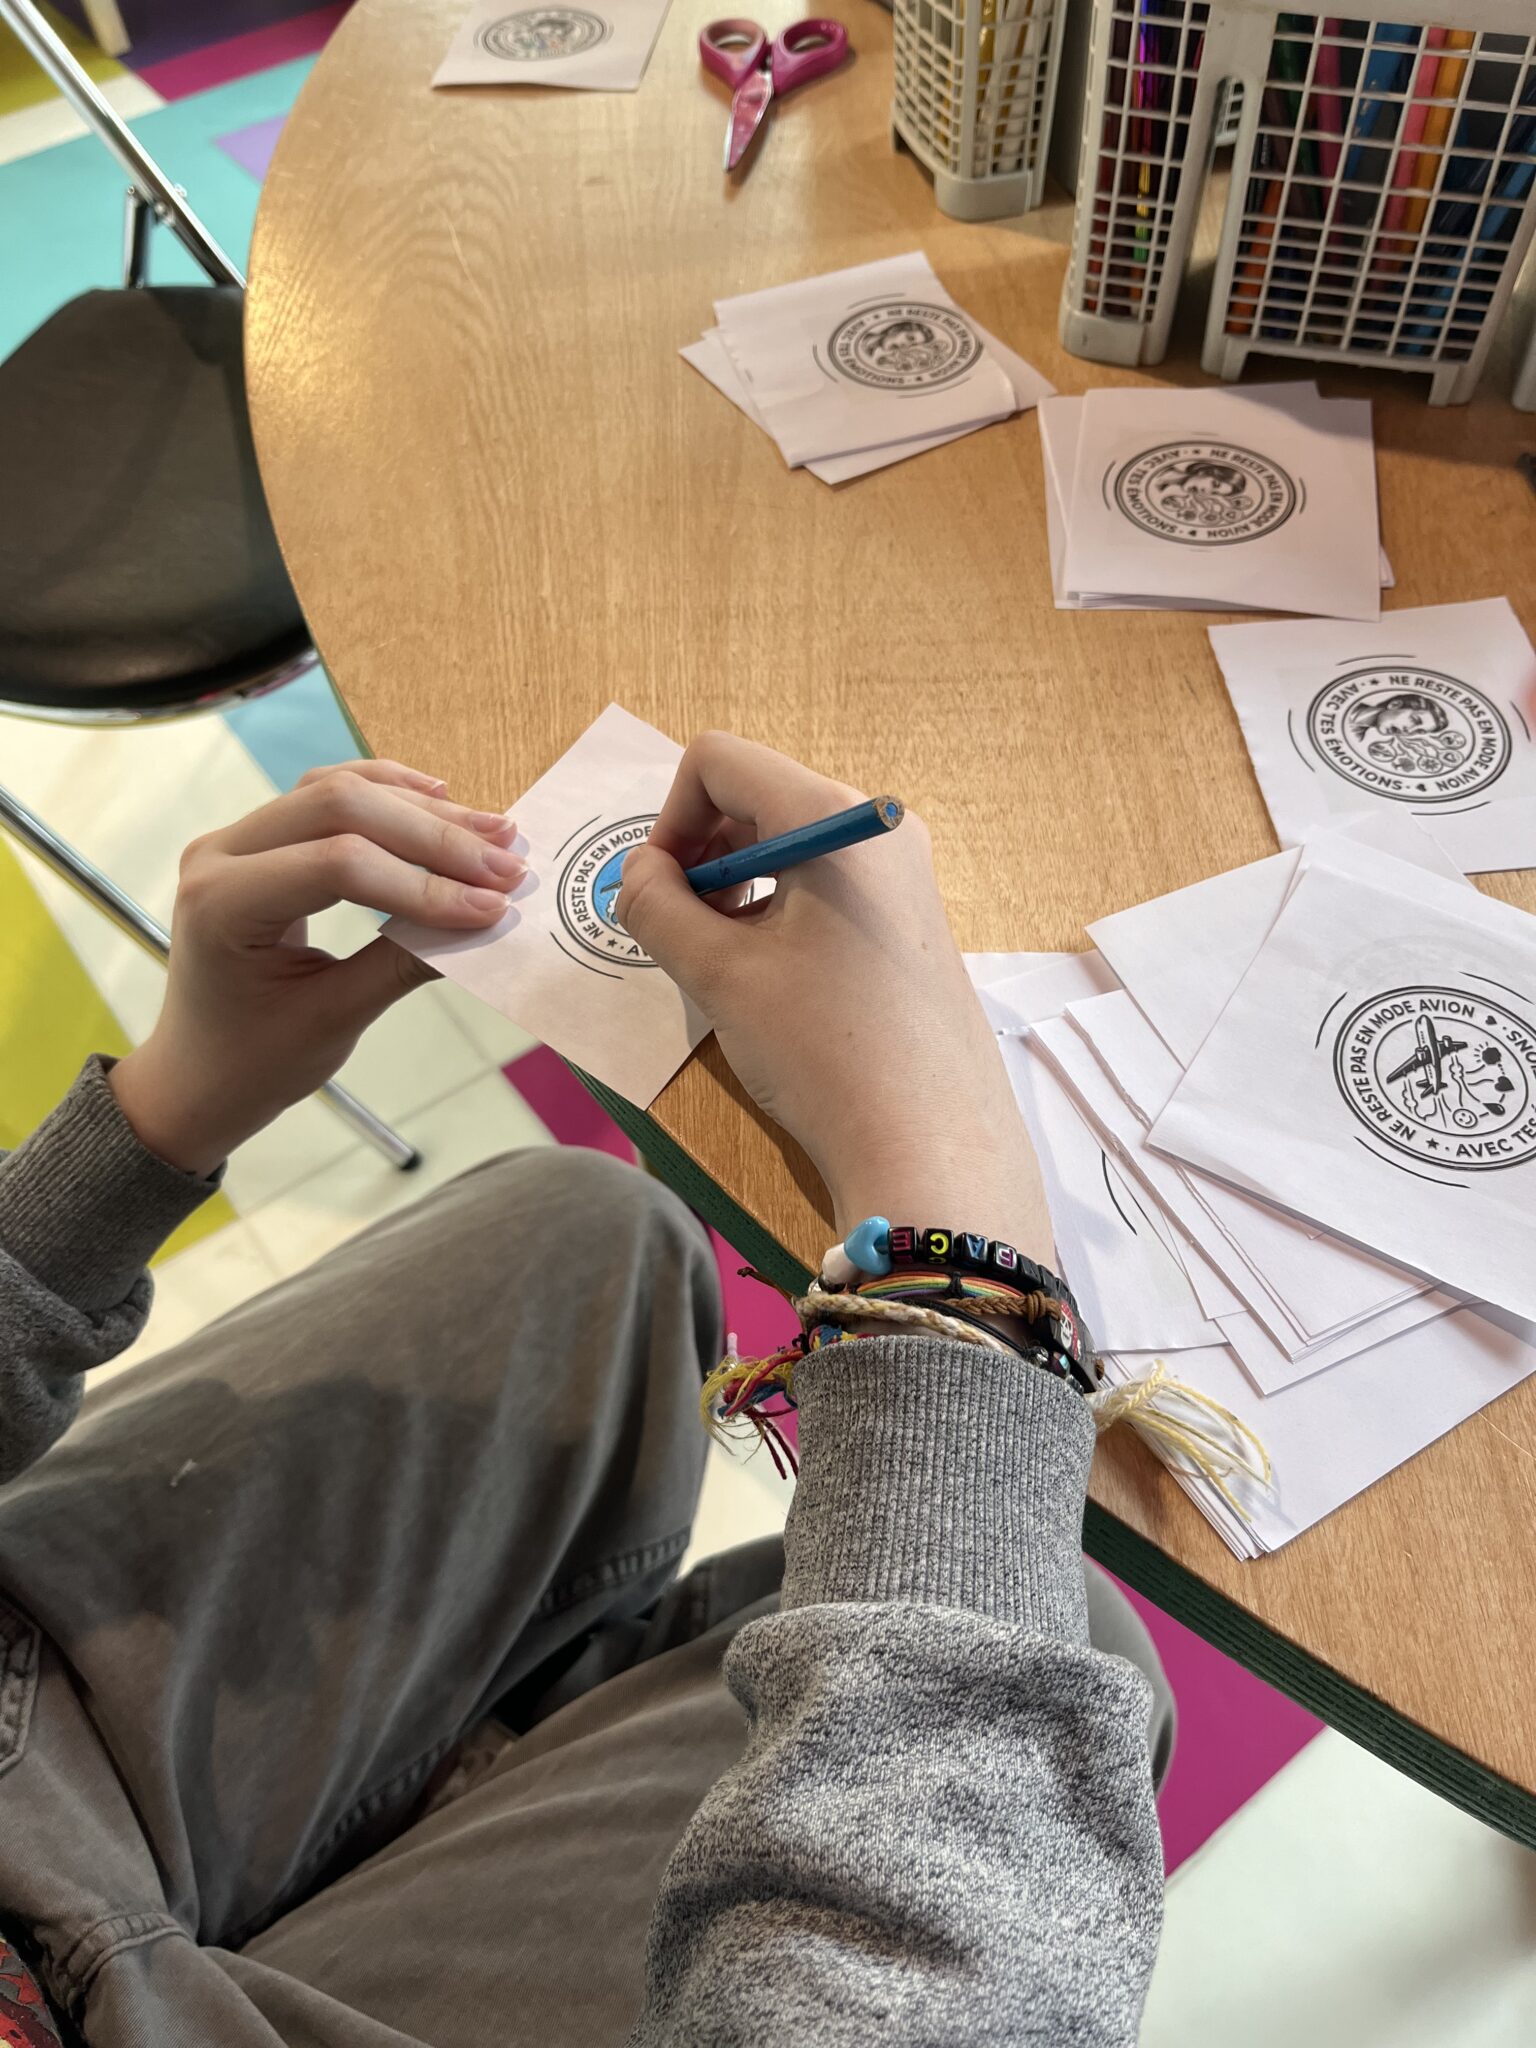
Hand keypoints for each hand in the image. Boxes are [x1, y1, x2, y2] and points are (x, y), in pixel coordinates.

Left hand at [109, 761, 523, 1174]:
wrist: (198, 1077)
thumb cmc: (255, 1062)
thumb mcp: (335, 1019)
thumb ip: (405, 964)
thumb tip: (486, 924)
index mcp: (223, 904)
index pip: (339, 864)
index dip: (424, 882)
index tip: (493, 908)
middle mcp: (220, 854)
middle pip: (339, 807)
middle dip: (433, 836)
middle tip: (507, 865)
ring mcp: (236, 840)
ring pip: (337, 791)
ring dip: (420, 810)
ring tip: (494, 832)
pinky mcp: (260, 841)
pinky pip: (326, 797)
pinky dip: (387, 796)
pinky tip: (439, 799)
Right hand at [616, 733, 1052, 1262]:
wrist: (928, 1144)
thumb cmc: (822, 1050)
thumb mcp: (720, 973)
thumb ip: (657, 907)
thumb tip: (640, 874)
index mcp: (834, 816)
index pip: (719, 761)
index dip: (669, 820)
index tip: (658, 895)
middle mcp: (878, 827)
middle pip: (757, 798)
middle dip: (701, 855)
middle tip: (680, 933)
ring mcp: (904, 873)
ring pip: (789, 844)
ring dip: (735, 887)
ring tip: (722, 962)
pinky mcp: (911, 919)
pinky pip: (826, 884)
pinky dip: (778, 910)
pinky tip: (770, 980)